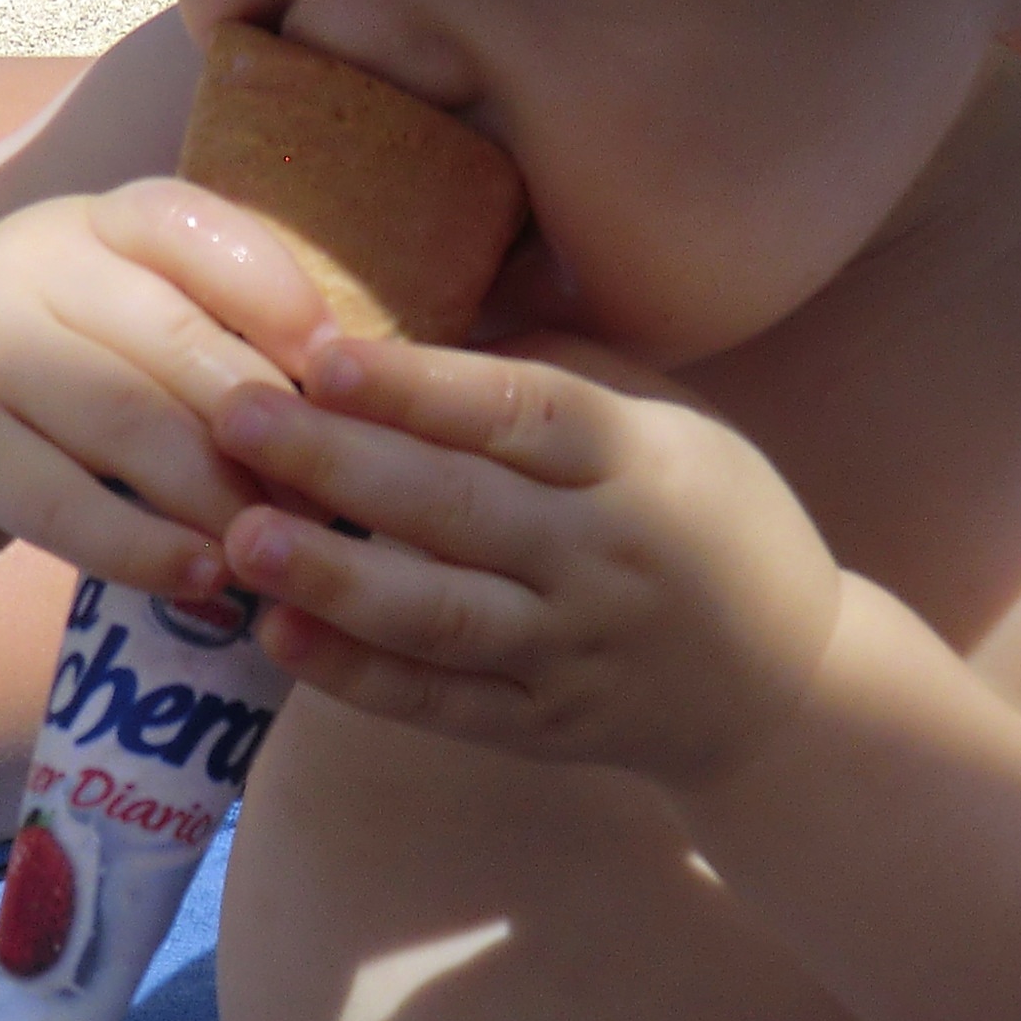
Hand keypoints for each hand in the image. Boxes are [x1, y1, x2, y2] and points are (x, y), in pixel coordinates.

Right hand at [0, 179, 341, 597]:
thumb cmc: (49, 388)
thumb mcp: (124, 333)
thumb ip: (214, 341)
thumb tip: (362, 409)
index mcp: (92, 223)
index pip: (195, 228)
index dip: (280, 299)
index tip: (349, 382)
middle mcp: (27, 264)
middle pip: (174, 338)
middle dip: (267, 429)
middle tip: (337, 504)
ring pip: (126, 424)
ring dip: (218, 500)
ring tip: (281, 555)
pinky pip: (66, 505)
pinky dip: (147, 551)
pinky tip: (205, 586)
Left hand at [206, 335, 846, 787]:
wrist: (787, 686)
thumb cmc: (705, 520)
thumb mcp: (669, 423)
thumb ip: (558, 368)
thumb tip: (421, 294)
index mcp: (639, 460)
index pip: (520, 413)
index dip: (419, 385)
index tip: (322, 353)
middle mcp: (605, 555)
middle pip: (460, 506)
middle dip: (340, 462)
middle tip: (233, 417)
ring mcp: (572, 649)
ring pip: (440, 614)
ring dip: (334, 575)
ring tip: (239, 539)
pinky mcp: (543, 727)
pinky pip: (440, 703)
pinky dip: (358, 674)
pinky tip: (279, 634)